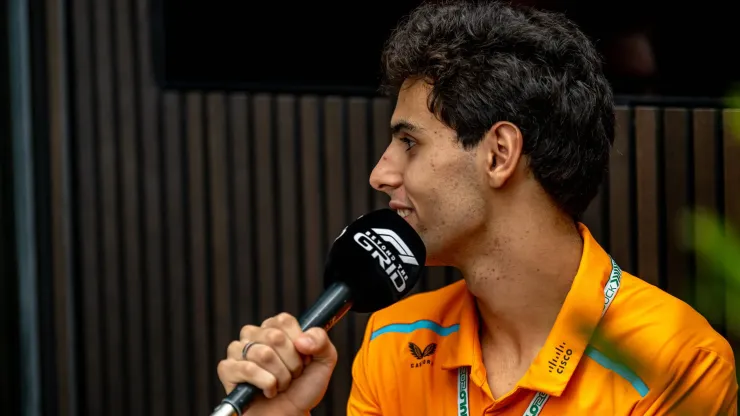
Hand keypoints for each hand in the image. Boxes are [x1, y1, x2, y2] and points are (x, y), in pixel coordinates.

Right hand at [217, 313, 337, 414]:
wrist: (290, 415)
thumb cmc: (303, 388)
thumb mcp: (324, 362)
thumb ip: (322, 342)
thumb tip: (302, 340)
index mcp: (274, 328)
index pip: (284, 321)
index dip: (299, 344)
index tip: (304, 359)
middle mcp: (254, 335)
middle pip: (275, 337)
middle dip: (291, 363)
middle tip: (292, 375)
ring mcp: (238, 350)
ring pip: (263, 354)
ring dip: (280, 377)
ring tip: (280, 384)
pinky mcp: (227, 369)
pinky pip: (247, 369)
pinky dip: (265, 384)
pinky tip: (268, 391)